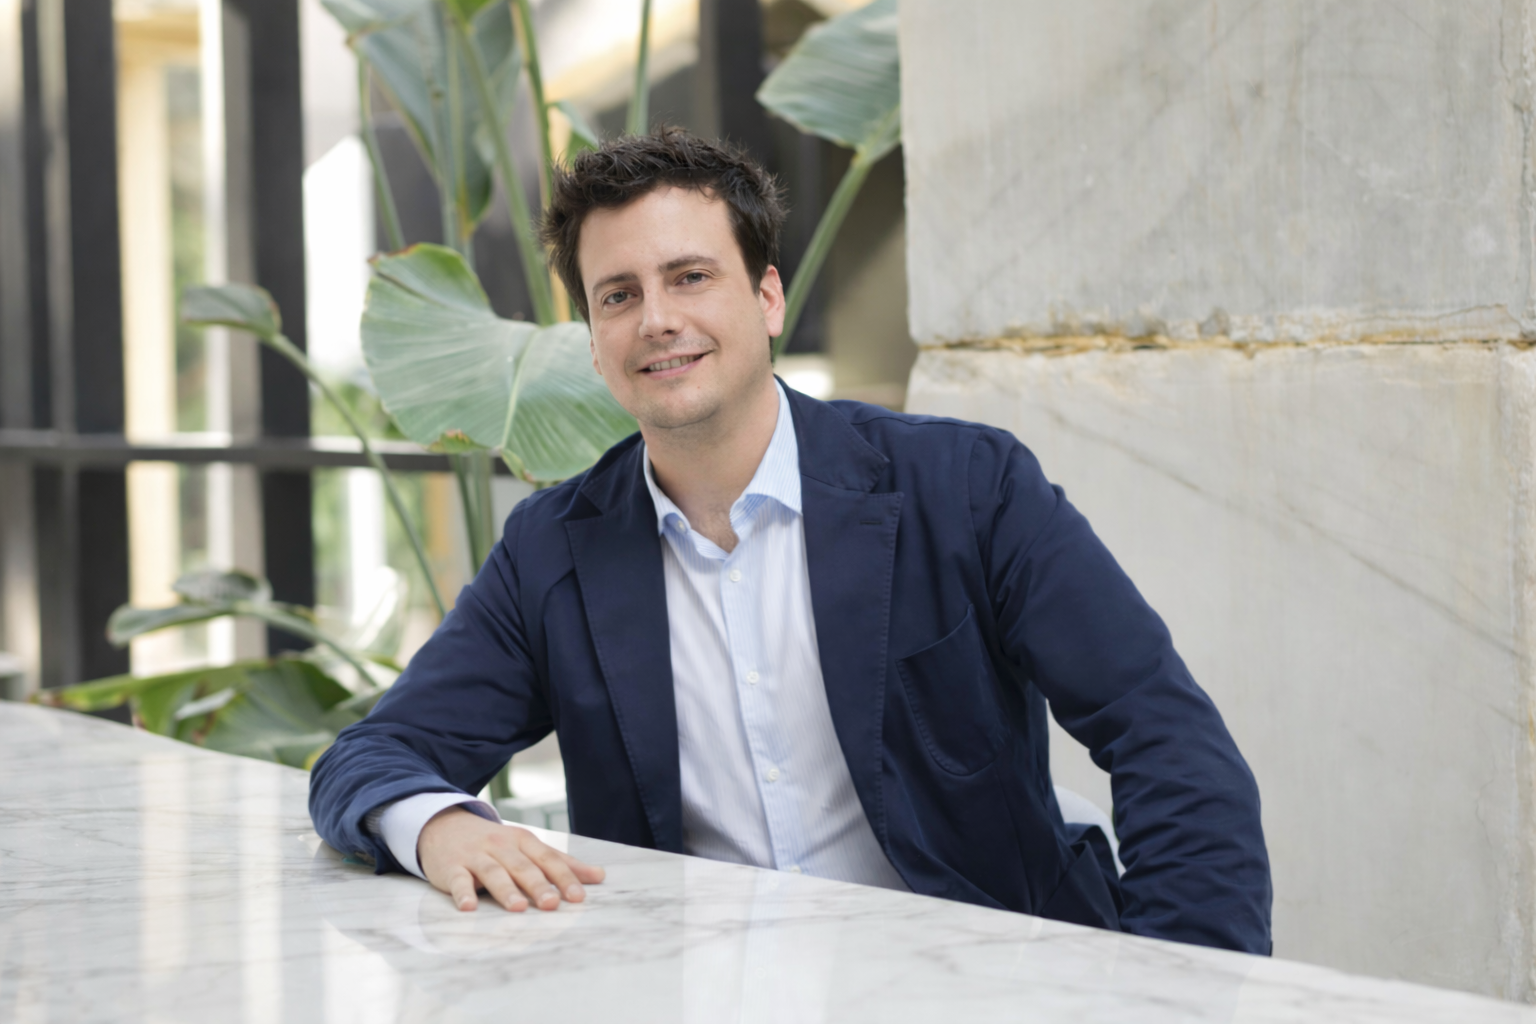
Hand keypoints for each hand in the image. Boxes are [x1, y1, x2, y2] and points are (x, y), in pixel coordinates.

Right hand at [417, 806, 605, 911]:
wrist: (444, 826)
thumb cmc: (494, 843)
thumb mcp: (527, 847)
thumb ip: (560, 863)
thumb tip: (599, 876)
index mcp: (523, 841)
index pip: (548, 859)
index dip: (564, 877)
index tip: (578, 897)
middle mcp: (501, 846)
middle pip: (523, 866)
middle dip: (538, 885)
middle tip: (552, 905)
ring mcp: (475, 856)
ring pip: (493, 872)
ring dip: (506, 890)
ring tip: (518, 907)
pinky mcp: (451, 867)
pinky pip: (458, 880)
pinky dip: (462, 893)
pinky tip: (468, 907)